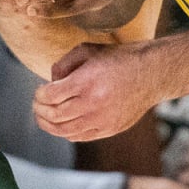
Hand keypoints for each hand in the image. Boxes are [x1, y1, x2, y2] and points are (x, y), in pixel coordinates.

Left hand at [33, 41, 160, 140]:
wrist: (152, 74)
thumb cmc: (118, 58)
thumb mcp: (87, 50)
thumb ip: (63, 64)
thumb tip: (49, 82)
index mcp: (86, 82)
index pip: (50, 96)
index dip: (39, 95)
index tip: (38, 90)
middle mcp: (93, 104)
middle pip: (54, 115)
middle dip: (39, 110)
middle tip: (36, 104)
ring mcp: (102, 120)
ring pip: (65, 131)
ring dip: (48, 125)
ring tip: (43, 117)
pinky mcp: (110, 129)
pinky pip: (80, 137)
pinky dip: (66, 132)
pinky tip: (62, 124)